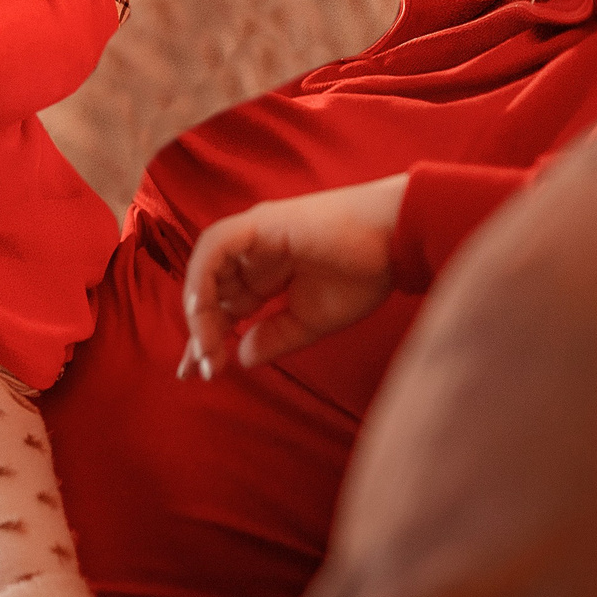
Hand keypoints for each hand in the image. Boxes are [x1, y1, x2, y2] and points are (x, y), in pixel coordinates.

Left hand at [178, 174, 407, 376]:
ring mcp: (254, 234)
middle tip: (199, 370)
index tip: (200, 373)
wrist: (397, 241)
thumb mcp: (312, 320)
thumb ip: (275, 337)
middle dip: (199, 331)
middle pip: (210, 291)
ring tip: (207, 351)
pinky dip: (203, 277)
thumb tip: (240, 357)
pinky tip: (202, 309)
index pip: (225, 306)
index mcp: (267, 272)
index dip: (209, 338)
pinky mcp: (260, 222)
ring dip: (201, 311)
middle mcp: (253, 252)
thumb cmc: (364, 274)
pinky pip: (216, 247)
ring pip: (206, 269)